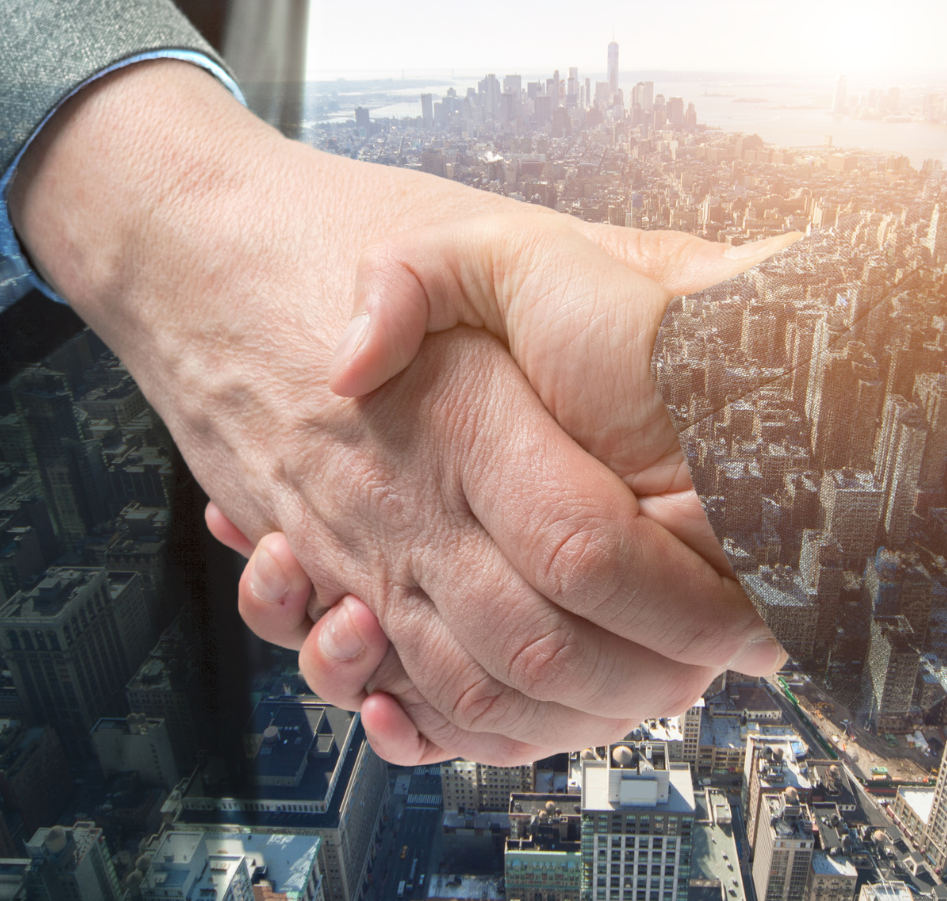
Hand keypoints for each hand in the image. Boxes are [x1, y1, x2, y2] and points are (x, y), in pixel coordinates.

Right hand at [6, 60, 781, 763]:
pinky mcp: (318, 572)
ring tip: (639, 689)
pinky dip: (438, 723)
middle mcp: (404, 503)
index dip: (685, 599)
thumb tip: (731, 289)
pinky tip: (516, 694)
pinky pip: (377, 687)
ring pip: (464, 690)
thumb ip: (607, 261)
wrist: (189, 248)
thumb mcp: (490, 224)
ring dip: (559, 716)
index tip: (757, 610)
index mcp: (466, 415)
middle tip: (717, 666)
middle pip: (539, 648)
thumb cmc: (340, 230)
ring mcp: (352, 550)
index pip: (591, 547)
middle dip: (647, 682)